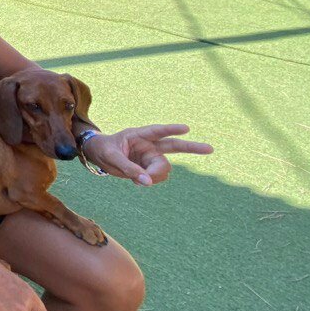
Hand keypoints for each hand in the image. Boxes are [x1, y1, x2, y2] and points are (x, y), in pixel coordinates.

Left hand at [82, 124, 212, 184]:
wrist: (99, 155)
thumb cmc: (104, 150)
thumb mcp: (111, 157)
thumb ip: (128, 168)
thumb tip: (147, 182)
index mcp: (139, 134)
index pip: (157, 131)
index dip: (171, 129)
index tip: (186, 128)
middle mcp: (149, 145)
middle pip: (175, 145)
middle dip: (192, 147)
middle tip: (210, 149)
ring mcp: (152, 156)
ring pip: (165, 167)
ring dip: (156, 175)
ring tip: (137, 180)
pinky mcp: (150, 167)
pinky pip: (157, 177)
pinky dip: (151, 181)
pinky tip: (138, 181)